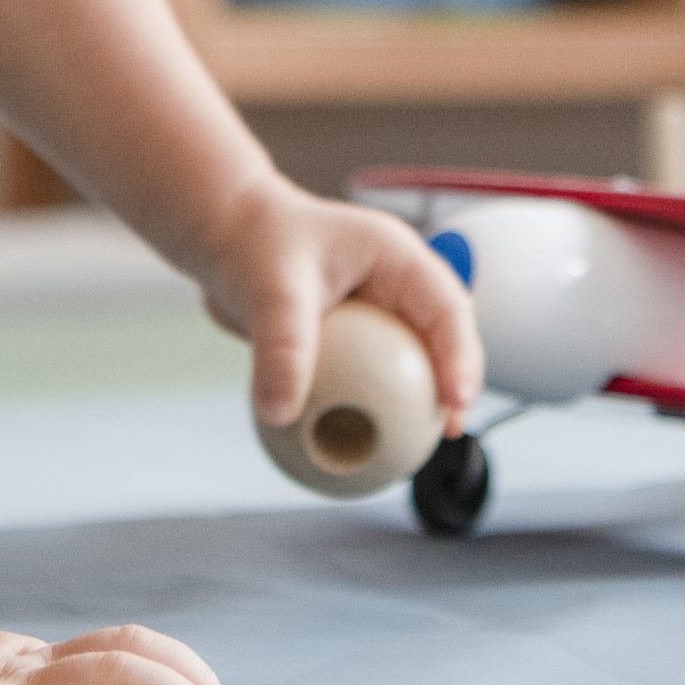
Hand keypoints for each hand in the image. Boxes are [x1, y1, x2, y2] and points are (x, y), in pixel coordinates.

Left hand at [192, 176, 484, 430]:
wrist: (223, 236)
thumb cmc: (253, 242)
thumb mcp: (272, 289)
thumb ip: (283, 347)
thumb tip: (281, 413)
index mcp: (396, 257)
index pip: (446, 306)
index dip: (461, 355)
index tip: (454, 400)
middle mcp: (394, 284)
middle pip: (441, 337)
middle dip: (453, 384)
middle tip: (448, 429)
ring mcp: (375, 311)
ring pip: (410, 359)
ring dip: (416, 402)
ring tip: (413, 448)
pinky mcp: (350, 336)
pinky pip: (369, 376)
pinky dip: (368, 406)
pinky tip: (355, 441)